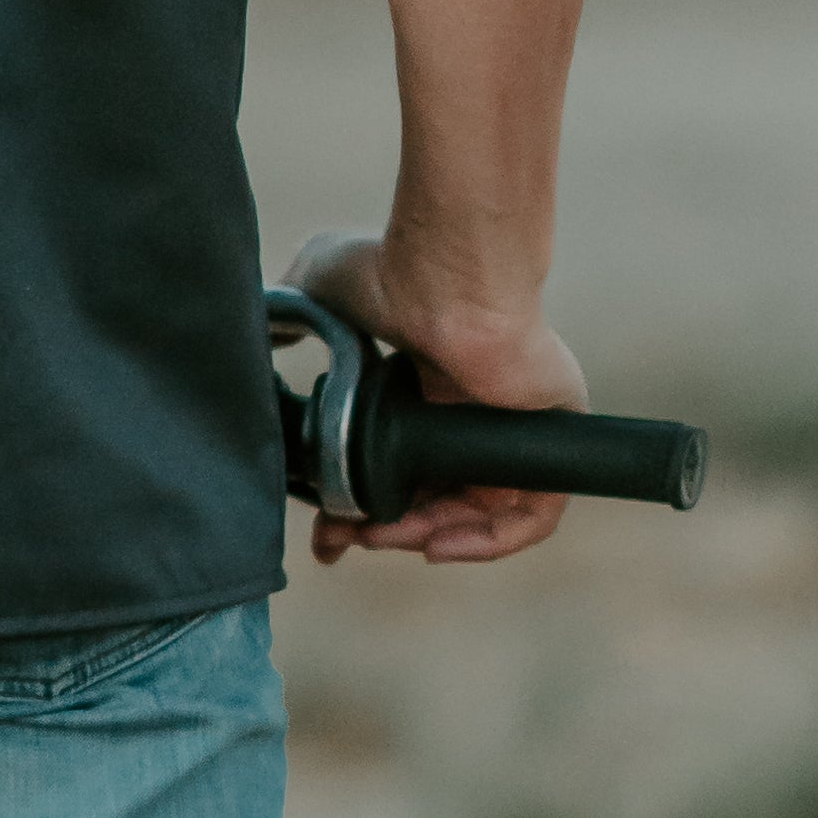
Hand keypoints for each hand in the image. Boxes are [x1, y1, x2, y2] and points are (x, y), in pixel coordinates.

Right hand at [291, 225, 586, 566]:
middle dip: (384, 527)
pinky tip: (436, 546)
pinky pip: (531, 517)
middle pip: (435, 496)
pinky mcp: (554, 440)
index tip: (327, 527)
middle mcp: (475, 409)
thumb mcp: (318, 288)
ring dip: (423, 537)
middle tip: (344, 536)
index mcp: (431, 385)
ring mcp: (518, 426)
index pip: (403, 464)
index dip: (363, 503)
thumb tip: (263, 340)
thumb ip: (289, 319)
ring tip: (379, 538)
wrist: (446, 282)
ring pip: (477, 511)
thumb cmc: (388, 271)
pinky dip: (487, 542)